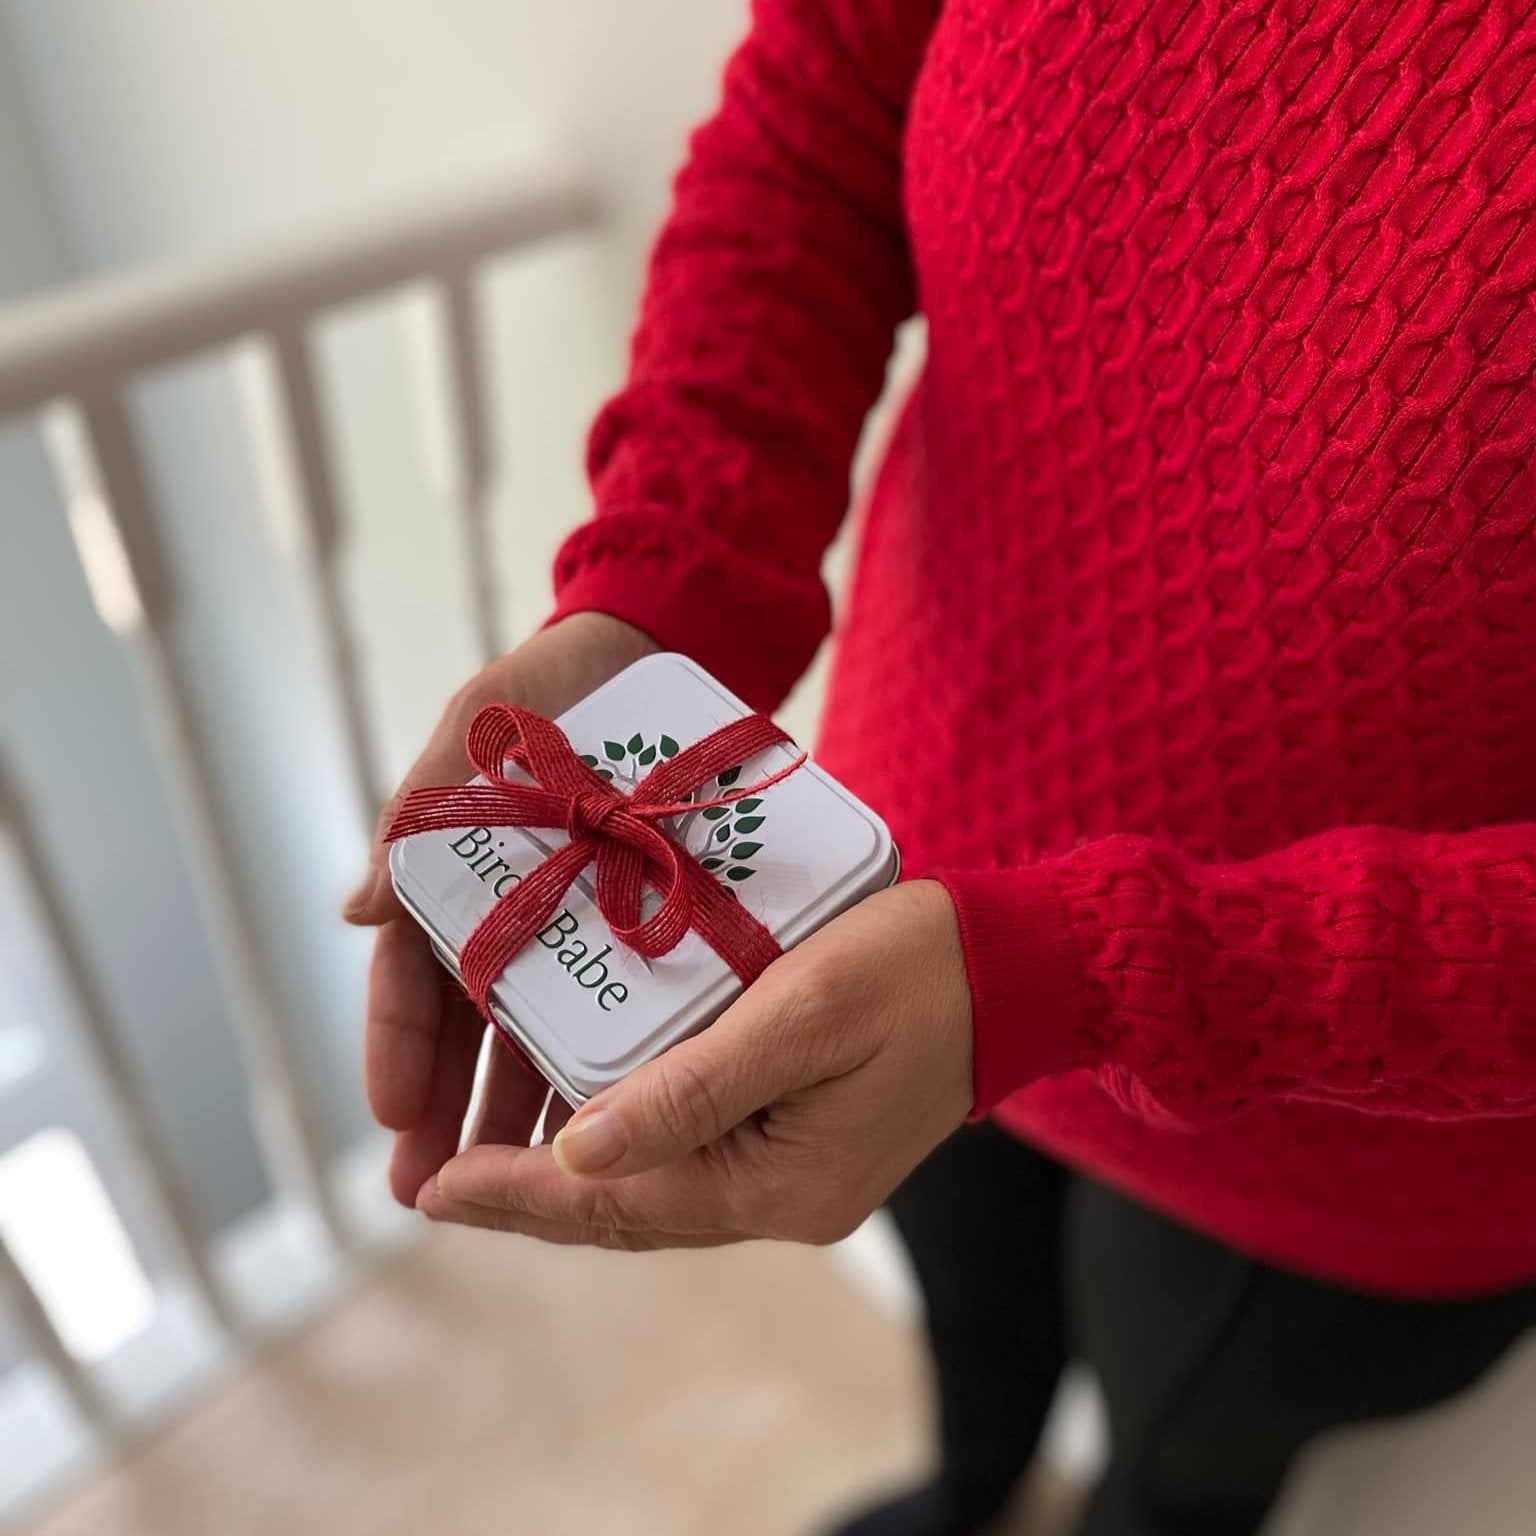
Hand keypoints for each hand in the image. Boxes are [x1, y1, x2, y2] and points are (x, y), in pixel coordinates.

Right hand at [344, 611, 658, 1204]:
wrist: (654, 650)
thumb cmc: (549, 684)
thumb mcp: (475, 728)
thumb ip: (422, 805)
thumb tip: (354, 910)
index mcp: (457, 879)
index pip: (411, 979)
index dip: (398, 1049)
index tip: (393, 1118)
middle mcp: (515, 914)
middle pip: (473, 1032)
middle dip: (451, 1112)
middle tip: (434, 1192)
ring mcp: (582, 925)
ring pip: (547, 1034)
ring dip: (528, 1109)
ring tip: (526, 1189)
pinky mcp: (648, 921)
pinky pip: (629, 1000)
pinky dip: (617, 1057)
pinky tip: (624, 1117)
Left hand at [416, 879, 974, 1248]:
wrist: (1018, 969)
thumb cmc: (912, 971)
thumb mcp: (798, 1013)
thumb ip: (691, 1089)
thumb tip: (580, 1154)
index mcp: (777, 1180)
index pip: (617, 1205)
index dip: (517, 1198)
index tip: (430, 1190)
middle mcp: (782, 1197)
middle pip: (628, 1211)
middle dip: (529, 1198)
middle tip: (433, 1182)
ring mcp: (797, 1173)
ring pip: (657, 1187)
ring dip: (575, 1176)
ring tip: (486, 1155)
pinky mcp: (806, 1138)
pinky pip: (695, 1156)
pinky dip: (632, 1142)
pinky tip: (590, 1112)